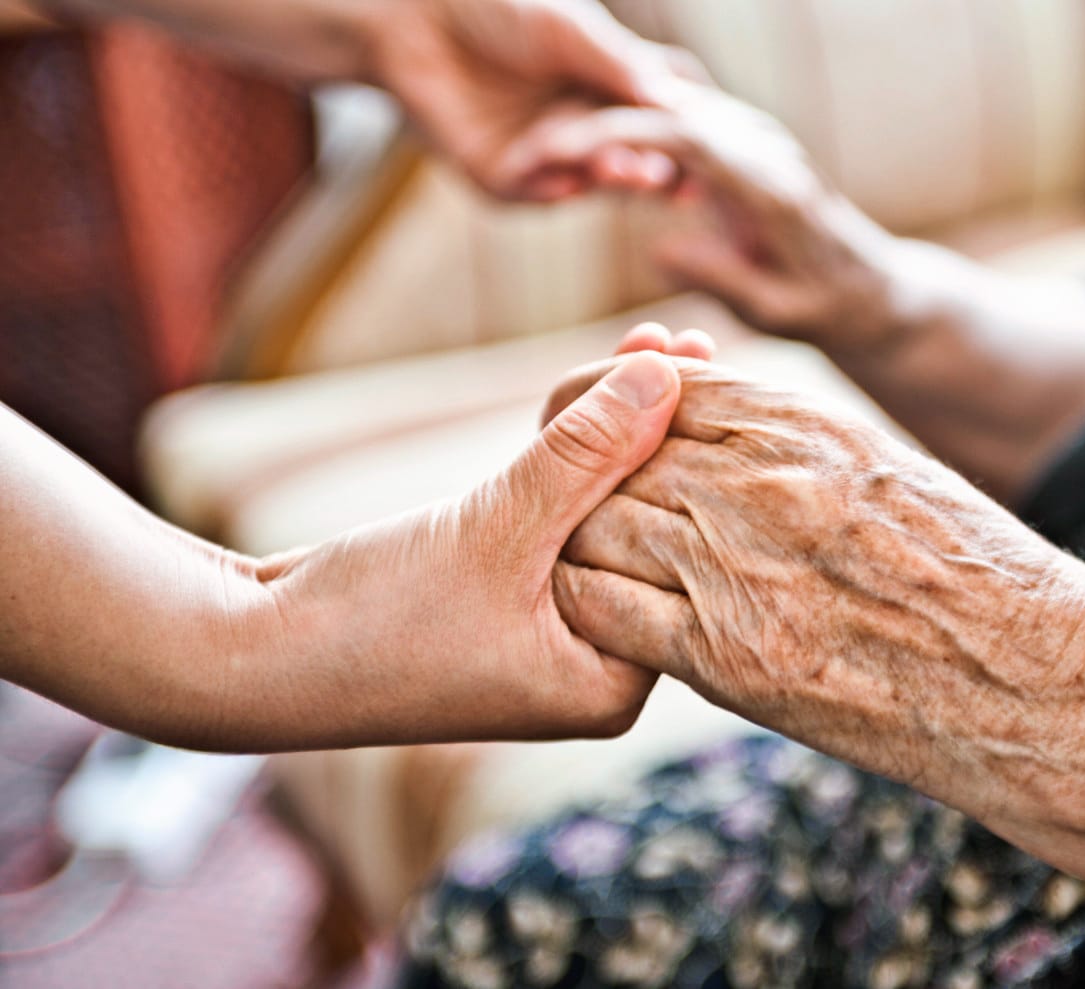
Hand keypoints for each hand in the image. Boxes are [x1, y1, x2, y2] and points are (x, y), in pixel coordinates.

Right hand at [243, 352, 685, 748]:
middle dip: (662, 435)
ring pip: (601, 516)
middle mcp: (592, 668)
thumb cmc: (375, 618)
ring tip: (658, 341)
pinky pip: (556, 518)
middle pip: (649, 532)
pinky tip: (601, 389)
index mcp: (611, 685)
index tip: (719, 373)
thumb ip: (587, 454)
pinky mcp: (506, 601)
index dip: (695, 460)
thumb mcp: (498, 527)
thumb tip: (669, 373)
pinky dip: (571, 459)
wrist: (251, 656)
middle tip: (694, 342)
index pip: (682, 559)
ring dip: (617, 432)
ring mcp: (549, 635)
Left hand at [365, 0, 702, 199]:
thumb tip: (681, 102)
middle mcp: (584, 127)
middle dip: (654, 169)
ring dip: (609, 180)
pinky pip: (534, 194)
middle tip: (671, 176)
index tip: (712, 146)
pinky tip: (562, 178)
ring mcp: (545, 157)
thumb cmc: (498, 6)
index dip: (686, 137)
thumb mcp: (571, 29)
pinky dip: (548, 187)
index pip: (661, 121)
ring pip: (589, 182)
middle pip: (633, 160)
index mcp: (609, 88)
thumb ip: (622, 66)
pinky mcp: (502, 179)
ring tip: (624, 170)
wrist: (414, 15)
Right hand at [498, 85, 903, 345]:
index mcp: (772, 186)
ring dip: (611, 122)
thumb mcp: (777, 312)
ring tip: (548, 151)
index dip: (620, 135)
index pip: (687, 136)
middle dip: (598, 121)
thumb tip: (658, 248)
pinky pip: (682, 123)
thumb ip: (724, 277)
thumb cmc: (824, 309)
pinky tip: (591, 154)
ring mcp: (759, 140)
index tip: (561, 150)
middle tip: (533, 148)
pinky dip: (634, 133)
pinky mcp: (746, 145)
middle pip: (669, 108)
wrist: (870, 288)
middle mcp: (767, 149)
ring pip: (672, 107)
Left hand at [546, 360, 1084, 803]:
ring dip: (585, 545)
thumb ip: (795, 442)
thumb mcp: (889, 470)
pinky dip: (591, 612)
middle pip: (615, 456)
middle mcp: (761, 482)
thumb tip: (718, 423)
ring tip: (596, 564)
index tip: (595, 428)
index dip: (611, 403)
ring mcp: (739, 569)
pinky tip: (612, 622)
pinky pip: (607, 615)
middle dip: (586, 477)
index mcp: (807, 424)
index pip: (663, 387)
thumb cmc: (979, 577)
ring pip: (597, 530)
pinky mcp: (728, 659)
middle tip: (576, 505)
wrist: (1036, 683)